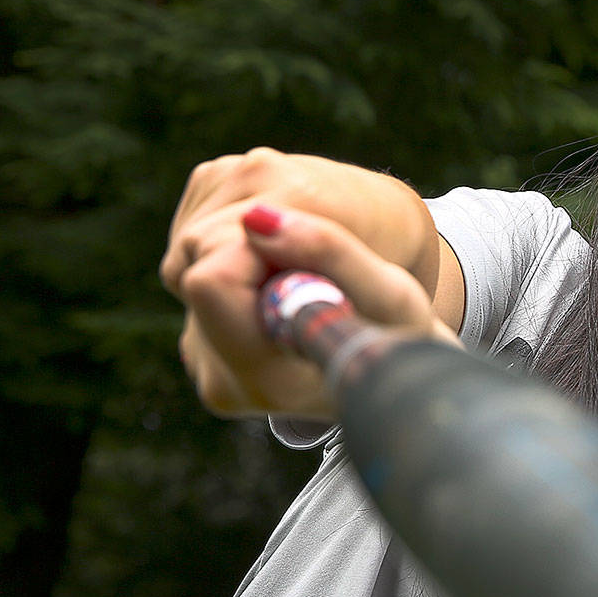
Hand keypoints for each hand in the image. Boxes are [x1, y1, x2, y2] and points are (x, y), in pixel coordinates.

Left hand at [179, 203, 460, 418]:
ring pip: (194, 253)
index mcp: (265, 379)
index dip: (259, 246)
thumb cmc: (403, 338)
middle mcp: (219, 376)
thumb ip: (328, 252)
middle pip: (198, 262)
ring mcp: (203, 359)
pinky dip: (241, 255)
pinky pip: (199, 259)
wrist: (394, 370)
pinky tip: (284, 284)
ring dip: (249, 247)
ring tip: (306, 280)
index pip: (212, 281)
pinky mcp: (197, 337)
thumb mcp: (391, 295)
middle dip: (254, 246)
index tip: (309, 252)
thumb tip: (254, 217)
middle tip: (315, 270)